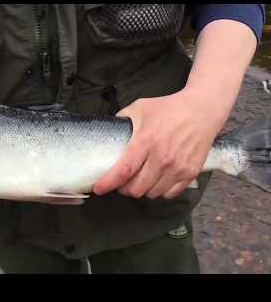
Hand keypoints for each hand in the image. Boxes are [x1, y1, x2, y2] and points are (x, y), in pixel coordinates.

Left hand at [93, 88, 225, 198]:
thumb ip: (122, 119)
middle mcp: (162, 157)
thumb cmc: (169, 108)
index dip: (108, 183)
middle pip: (136, 188)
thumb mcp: (140, 107)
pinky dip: (159, 191)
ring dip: (142, 190)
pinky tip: (156, 181)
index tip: (98, 188)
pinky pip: (169, 194)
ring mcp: (178, 167)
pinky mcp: (190, 172)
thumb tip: (110, 130)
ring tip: (140, 180)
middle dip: (124, 188)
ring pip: (152, 193)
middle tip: (122, 182)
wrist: (202, 109)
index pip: (124, 170)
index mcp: (146, 141)